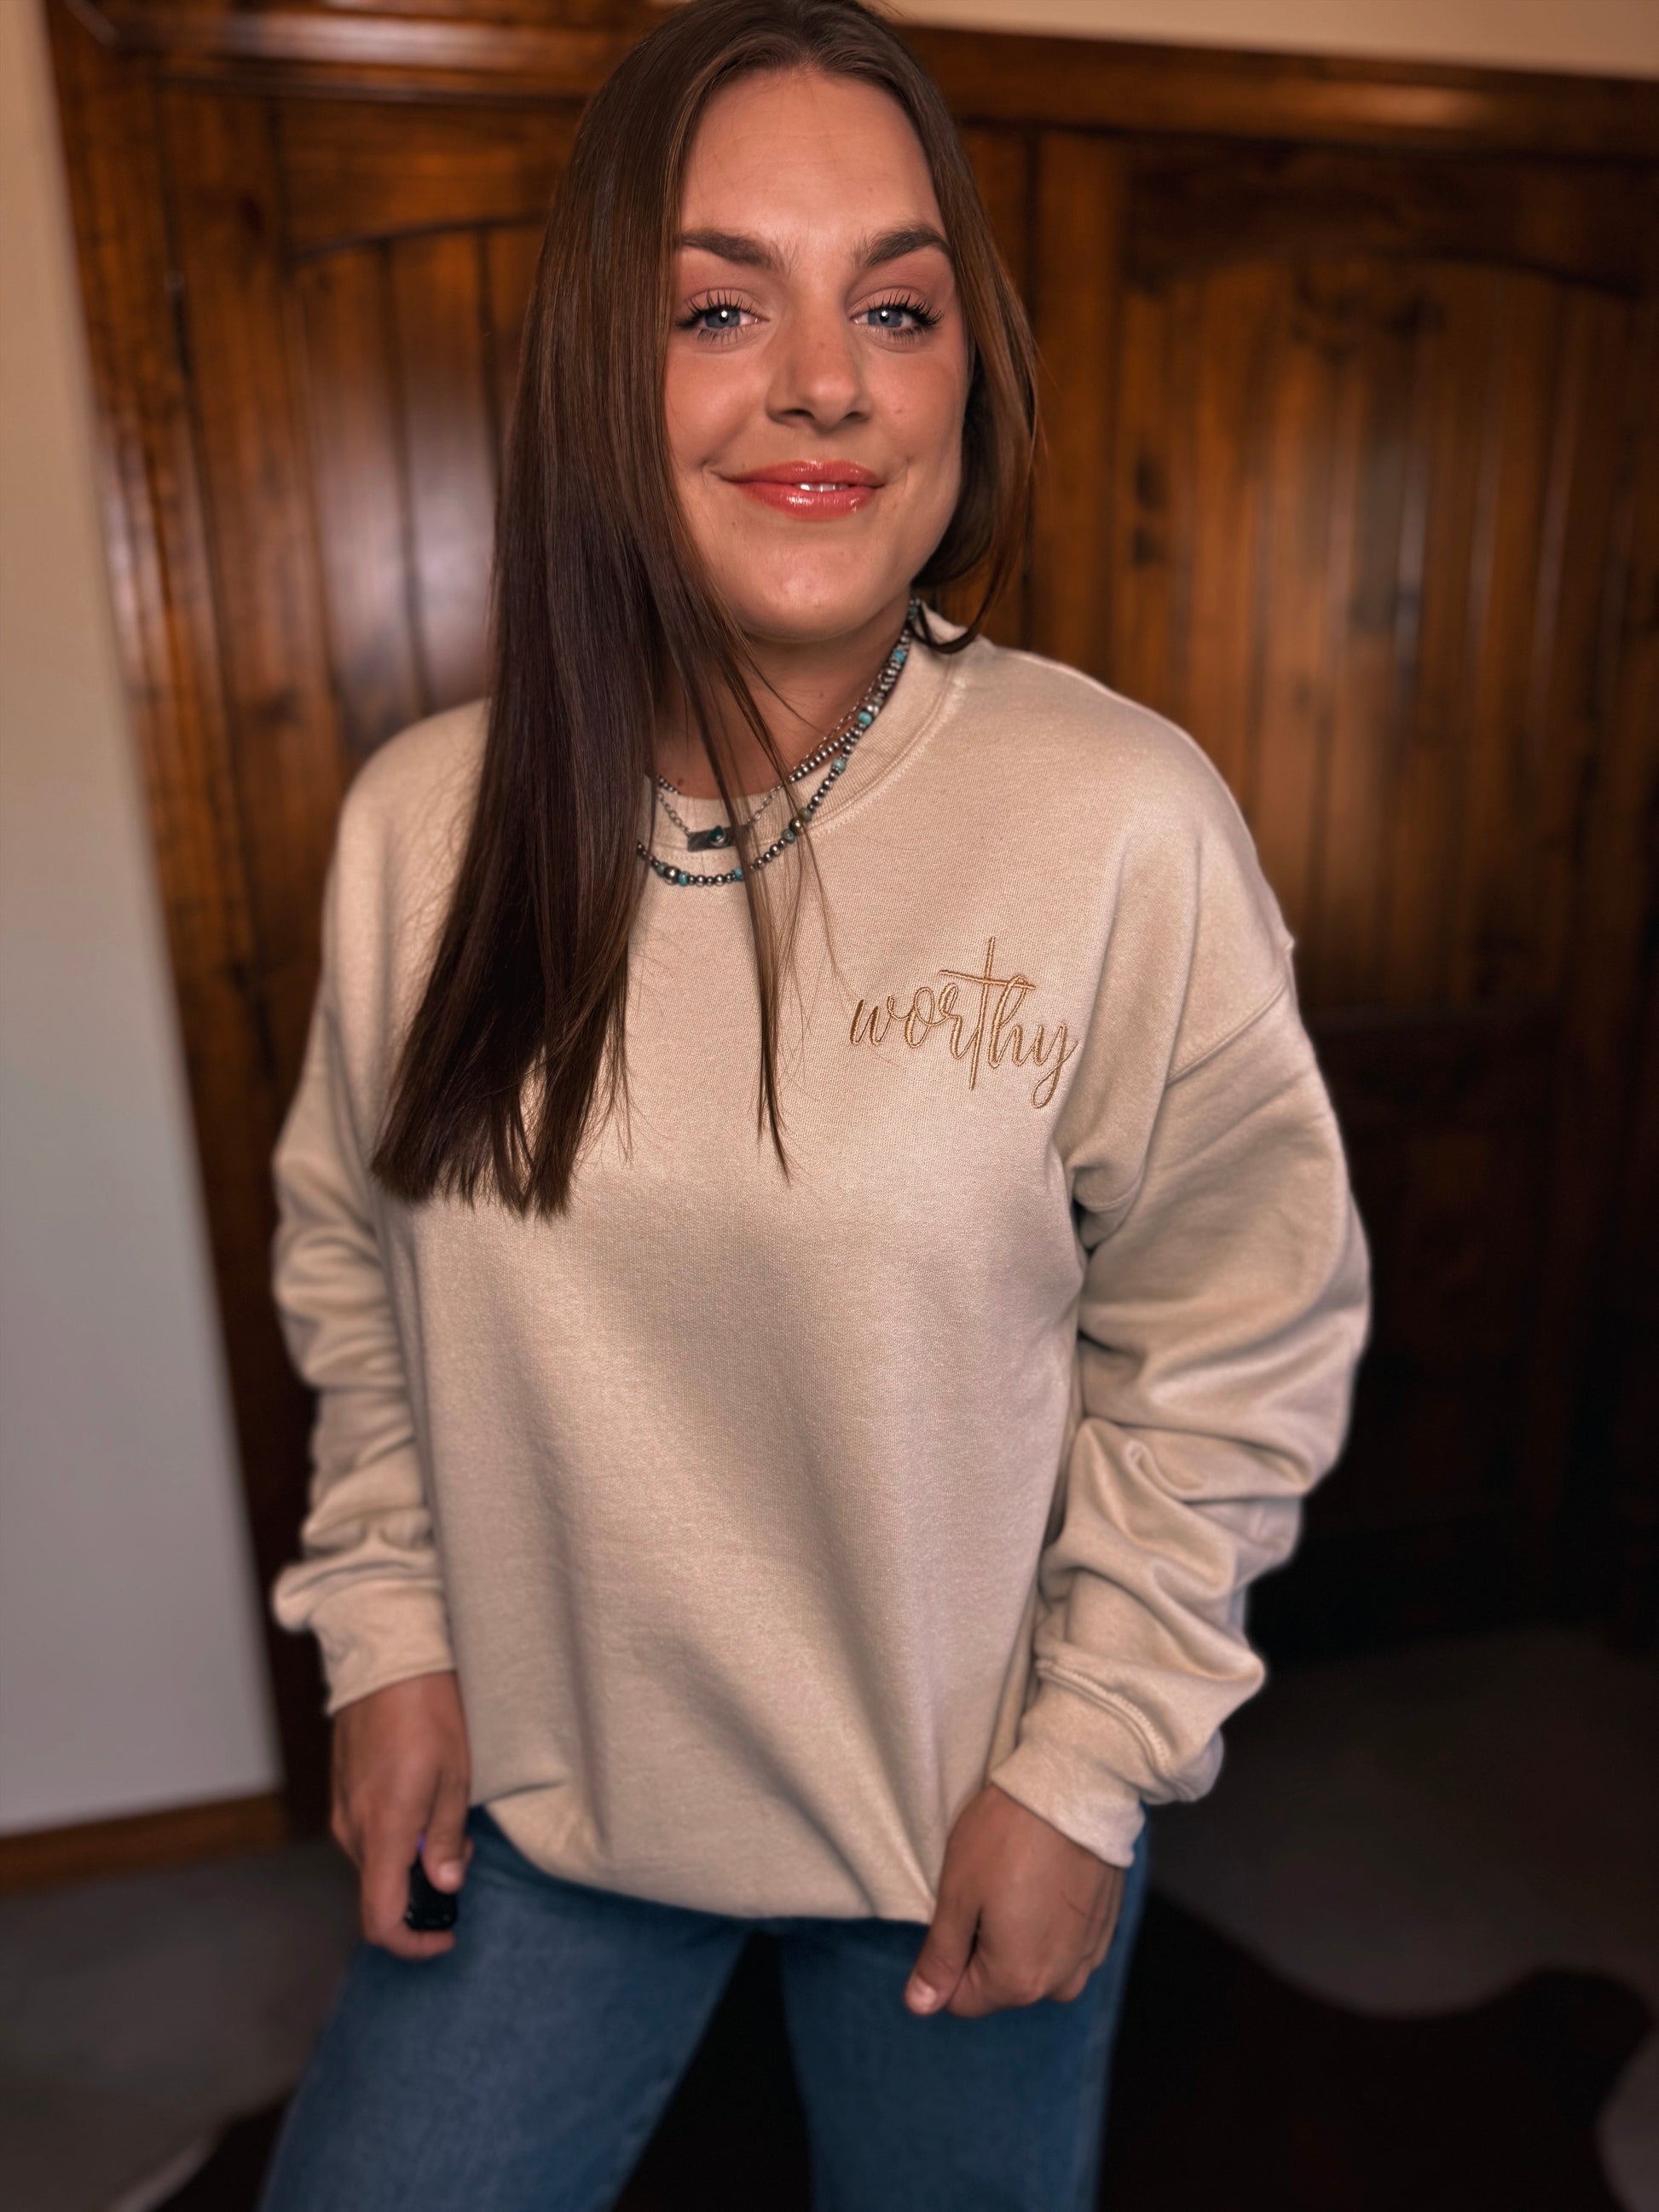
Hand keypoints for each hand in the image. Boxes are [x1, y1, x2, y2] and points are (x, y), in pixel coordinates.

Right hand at [330, 1669, 472, 1960]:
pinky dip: (395, 1838)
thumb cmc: (429, 1711)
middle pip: (381, 1892)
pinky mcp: (342, 1791)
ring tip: (447, 1818)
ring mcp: (342, 1809)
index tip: (444, 1936)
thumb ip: (446, 1837)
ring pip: (375, 1863)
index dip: (412, 1943)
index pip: (381, 1918)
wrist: (386, 1658)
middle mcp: (353, 1828)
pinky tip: (422, 1802)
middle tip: (462, 1855)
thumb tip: (444, 1885)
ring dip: (410, 1861)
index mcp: (384, 1830)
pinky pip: (366, 1834)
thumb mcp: (456, 1776)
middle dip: (423, 1891)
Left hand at [905, 1784, 1124, 2018]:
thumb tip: (919, 2006)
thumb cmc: (1007, 1838)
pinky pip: (1064, 1944)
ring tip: (1019, 1879)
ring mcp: (1088, 1956)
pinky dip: (1050, 1920)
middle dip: (985, 1945)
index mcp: (1018, 1982)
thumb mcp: (958, 1895)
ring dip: (1020, 1934)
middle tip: (989, 1887)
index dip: (950, 1953)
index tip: (961, 1905)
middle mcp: (1060, 1983)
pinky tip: (1047, 1877)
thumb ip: (940, 1959)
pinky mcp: (1105, 1929)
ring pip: (1034, 1964)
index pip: (961, 1998)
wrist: (1077, 1790)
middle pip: (1000, 1984)